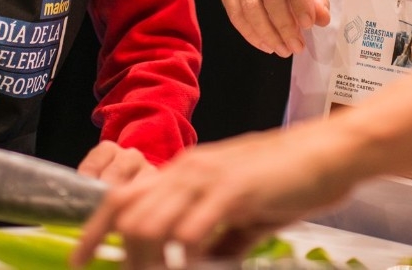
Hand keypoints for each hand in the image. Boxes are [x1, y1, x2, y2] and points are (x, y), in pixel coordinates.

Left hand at [72, 123, 353, 267]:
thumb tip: (199, 263)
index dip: (93, 231)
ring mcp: (210, 179)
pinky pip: (189, 231)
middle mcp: (189, 169)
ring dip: (149, 262)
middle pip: (125, 215)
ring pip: (147, 224)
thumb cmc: (292, 180)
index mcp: (186, 171)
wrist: (331, 153)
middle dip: (124, 259)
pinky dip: (182, 259)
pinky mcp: (235, 192)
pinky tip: (196, 265)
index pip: (121, 197)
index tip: (80, 261)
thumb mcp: (245, 212)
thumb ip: (219, 237)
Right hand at [220, 0, 329, 56]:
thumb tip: (322, 18)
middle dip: (285, 25)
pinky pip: (235, 13)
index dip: (301, 1)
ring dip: (268, 33)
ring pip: (251, 6)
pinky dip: (251, 34)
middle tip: (296, 47)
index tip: (308, 26)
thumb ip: (318, 1)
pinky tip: (265, 45)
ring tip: (282, 50)